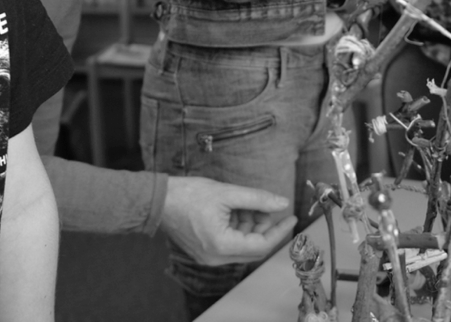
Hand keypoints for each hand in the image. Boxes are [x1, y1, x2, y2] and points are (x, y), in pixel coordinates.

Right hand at [160, 176, 297, 265]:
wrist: (158, 200)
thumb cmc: (189, 194)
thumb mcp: (227, 192)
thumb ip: (258, 199)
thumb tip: (282, 204)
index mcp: (222, 245)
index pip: (261, 245)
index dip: (279, 231)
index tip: (291, 217)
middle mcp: (216, 257)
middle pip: (253, 248)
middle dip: (264, 227)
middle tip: (267, 207)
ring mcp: (209, 256)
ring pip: (242, 246)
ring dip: (251, 226)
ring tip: (248, 204)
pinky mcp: (205, 251)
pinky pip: (230, 244)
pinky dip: (238, 228)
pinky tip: (237, 210)